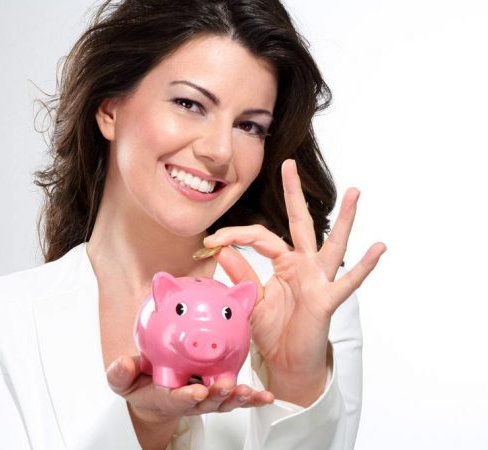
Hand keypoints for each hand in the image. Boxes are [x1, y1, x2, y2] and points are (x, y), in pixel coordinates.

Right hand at [106, 355, 273, 448]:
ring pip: (224, 401)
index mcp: (168, 397)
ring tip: (249, 392)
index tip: (195, 392)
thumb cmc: (142, 385)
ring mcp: (206, 399)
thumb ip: (121, 373)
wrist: (154, 394)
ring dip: (237, 398)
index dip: (186, 397)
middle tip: (227, 386)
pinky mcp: (218, 394)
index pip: (177, 398)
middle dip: (218, 395)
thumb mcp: (124, 380)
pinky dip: (253, 399)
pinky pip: (237, 398)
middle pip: (207, 402)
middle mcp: (191, 401)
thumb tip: (123, 362)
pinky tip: (265, 396)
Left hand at [204, 159, 385, 404]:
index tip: (210, 241)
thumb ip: (240, 274)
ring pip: (332, 244)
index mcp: (282, 263)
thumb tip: (220, 251)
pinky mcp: (327, 299)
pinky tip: (379, 247)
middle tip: (289, 164)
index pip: (259, 237)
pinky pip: (348, 281)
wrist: (286, 362)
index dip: (234, 236)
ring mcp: (318, 280)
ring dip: (344, 219)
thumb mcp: (251, 299)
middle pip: (299, 223)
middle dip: (293, 194)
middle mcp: (303, 265)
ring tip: (355, 192)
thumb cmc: (273, 330)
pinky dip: (364, 265)